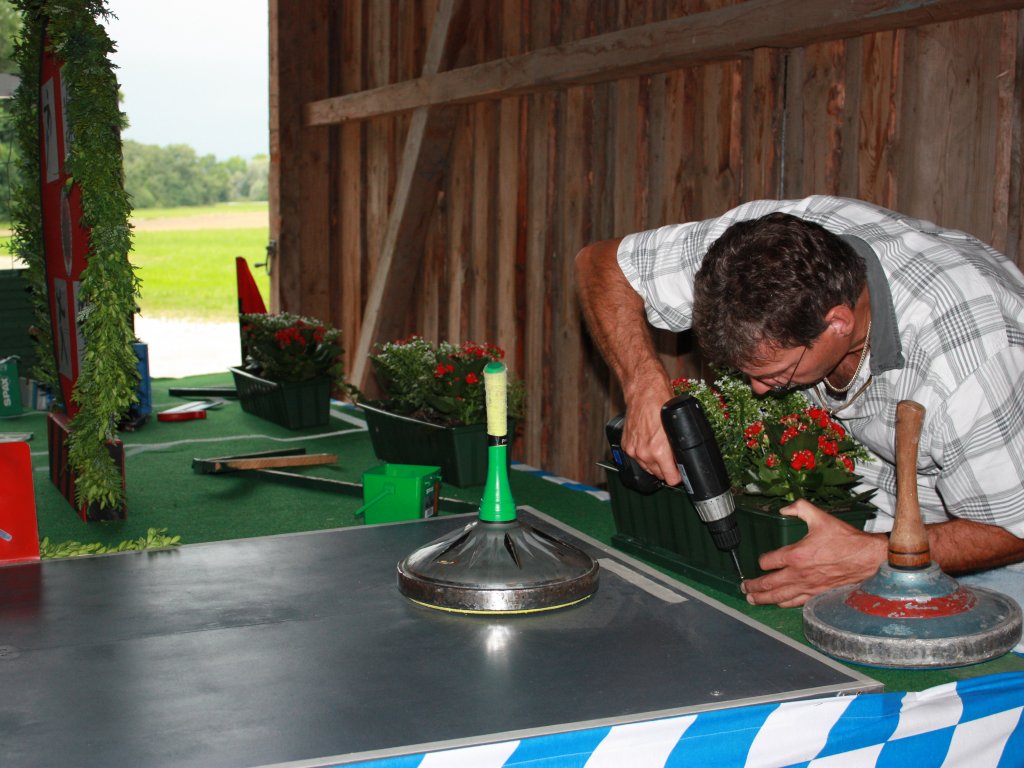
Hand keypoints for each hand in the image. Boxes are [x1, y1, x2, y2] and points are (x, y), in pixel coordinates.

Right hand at [622, 381, 680, 485]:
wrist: (644, 391)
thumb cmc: (662, 403)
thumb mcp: (678, 427)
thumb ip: (678, 447)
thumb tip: (683, 460)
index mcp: (659, 451)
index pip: (670, 479)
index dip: (678, 476)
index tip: (681, 472)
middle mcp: (644, 453)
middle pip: (659, 475)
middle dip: (666, 469)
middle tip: (672, 459)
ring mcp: (633, 450)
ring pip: (647, 468)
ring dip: (654, 463)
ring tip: (661, 450)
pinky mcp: (626, 445)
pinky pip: (637, 459)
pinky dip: (643, 455)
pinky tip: (649, 445)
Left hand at [741, 500, 887, 607]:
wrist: (868, 558)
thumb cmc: (846, 539)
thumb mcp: (820, 517)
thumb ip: (799, 509)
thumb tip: (784, 509)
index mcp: (796, 555)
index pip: (768, 562)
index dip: (761, 561)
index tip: (761, 560)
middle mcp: (799, 574)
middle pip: (769, 584)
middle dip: (753, 586)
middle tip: (744, 587)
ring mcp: (807, 586)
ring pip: (779, 596)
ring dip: (763, 598)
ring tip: (752, 599)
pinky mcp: (817, 594)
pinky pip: (796, 602)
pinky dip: (783, 603)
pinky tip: (777, 603)